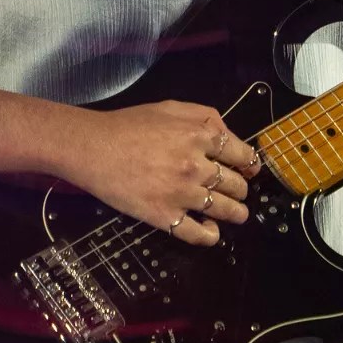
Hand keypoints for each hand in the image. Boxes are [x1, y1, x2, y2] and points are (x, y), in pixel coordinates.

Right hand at [66, 100, 257, 247]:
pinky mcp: (165, 217)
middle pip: (236, 184)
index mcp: (200, 137)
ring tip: (238, 215)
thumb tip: (229, 136)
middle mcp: (197, 166)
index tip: (250, 170)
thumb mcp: (172, 108)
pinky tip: (212, 231)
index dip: (250, 164)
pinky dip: (211, 235)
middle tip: (239, 192)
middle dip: (241, 189)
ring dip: (236, 214)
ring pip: (224, 210)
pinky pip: (198, 234)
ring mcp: (182, 194)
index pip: (241, 154)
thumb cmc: (129, 125)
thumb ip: (206, 116)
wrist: (92, 148)